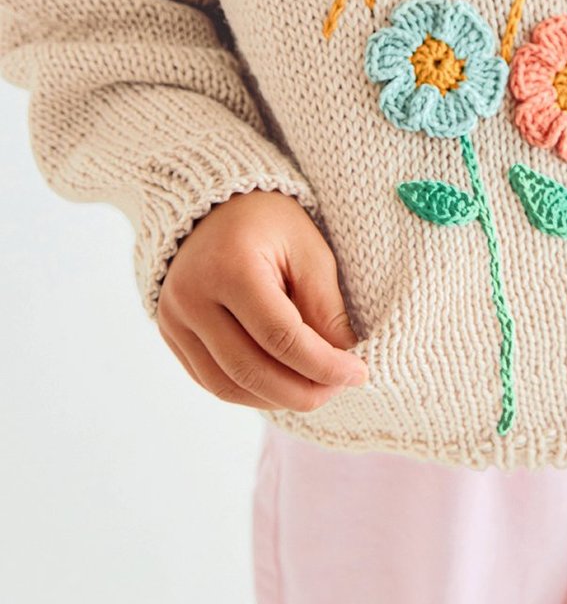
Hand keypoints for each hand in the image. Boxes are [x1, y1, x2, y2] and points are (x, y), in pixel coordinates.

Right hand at [156, 188, 369, 410]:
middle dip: (302, 391)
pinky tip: (281, 386)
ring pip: (227, 386)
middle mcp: (192, 298)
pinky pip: (210, 381)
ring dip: (276, 399)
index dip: (324, 365)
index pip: (282, 338)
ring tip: (315, 390)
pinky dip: (249, 392)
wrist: (214, 204)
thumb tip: (344, 358)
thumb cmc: (269, 221)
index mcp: (230, 268)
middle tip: (339, 388)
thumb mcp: (309, 248)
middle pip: (251, 370)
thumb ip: (325, 304)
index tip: (359, 373)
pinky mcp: (170, 333)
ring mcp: (174, 319)